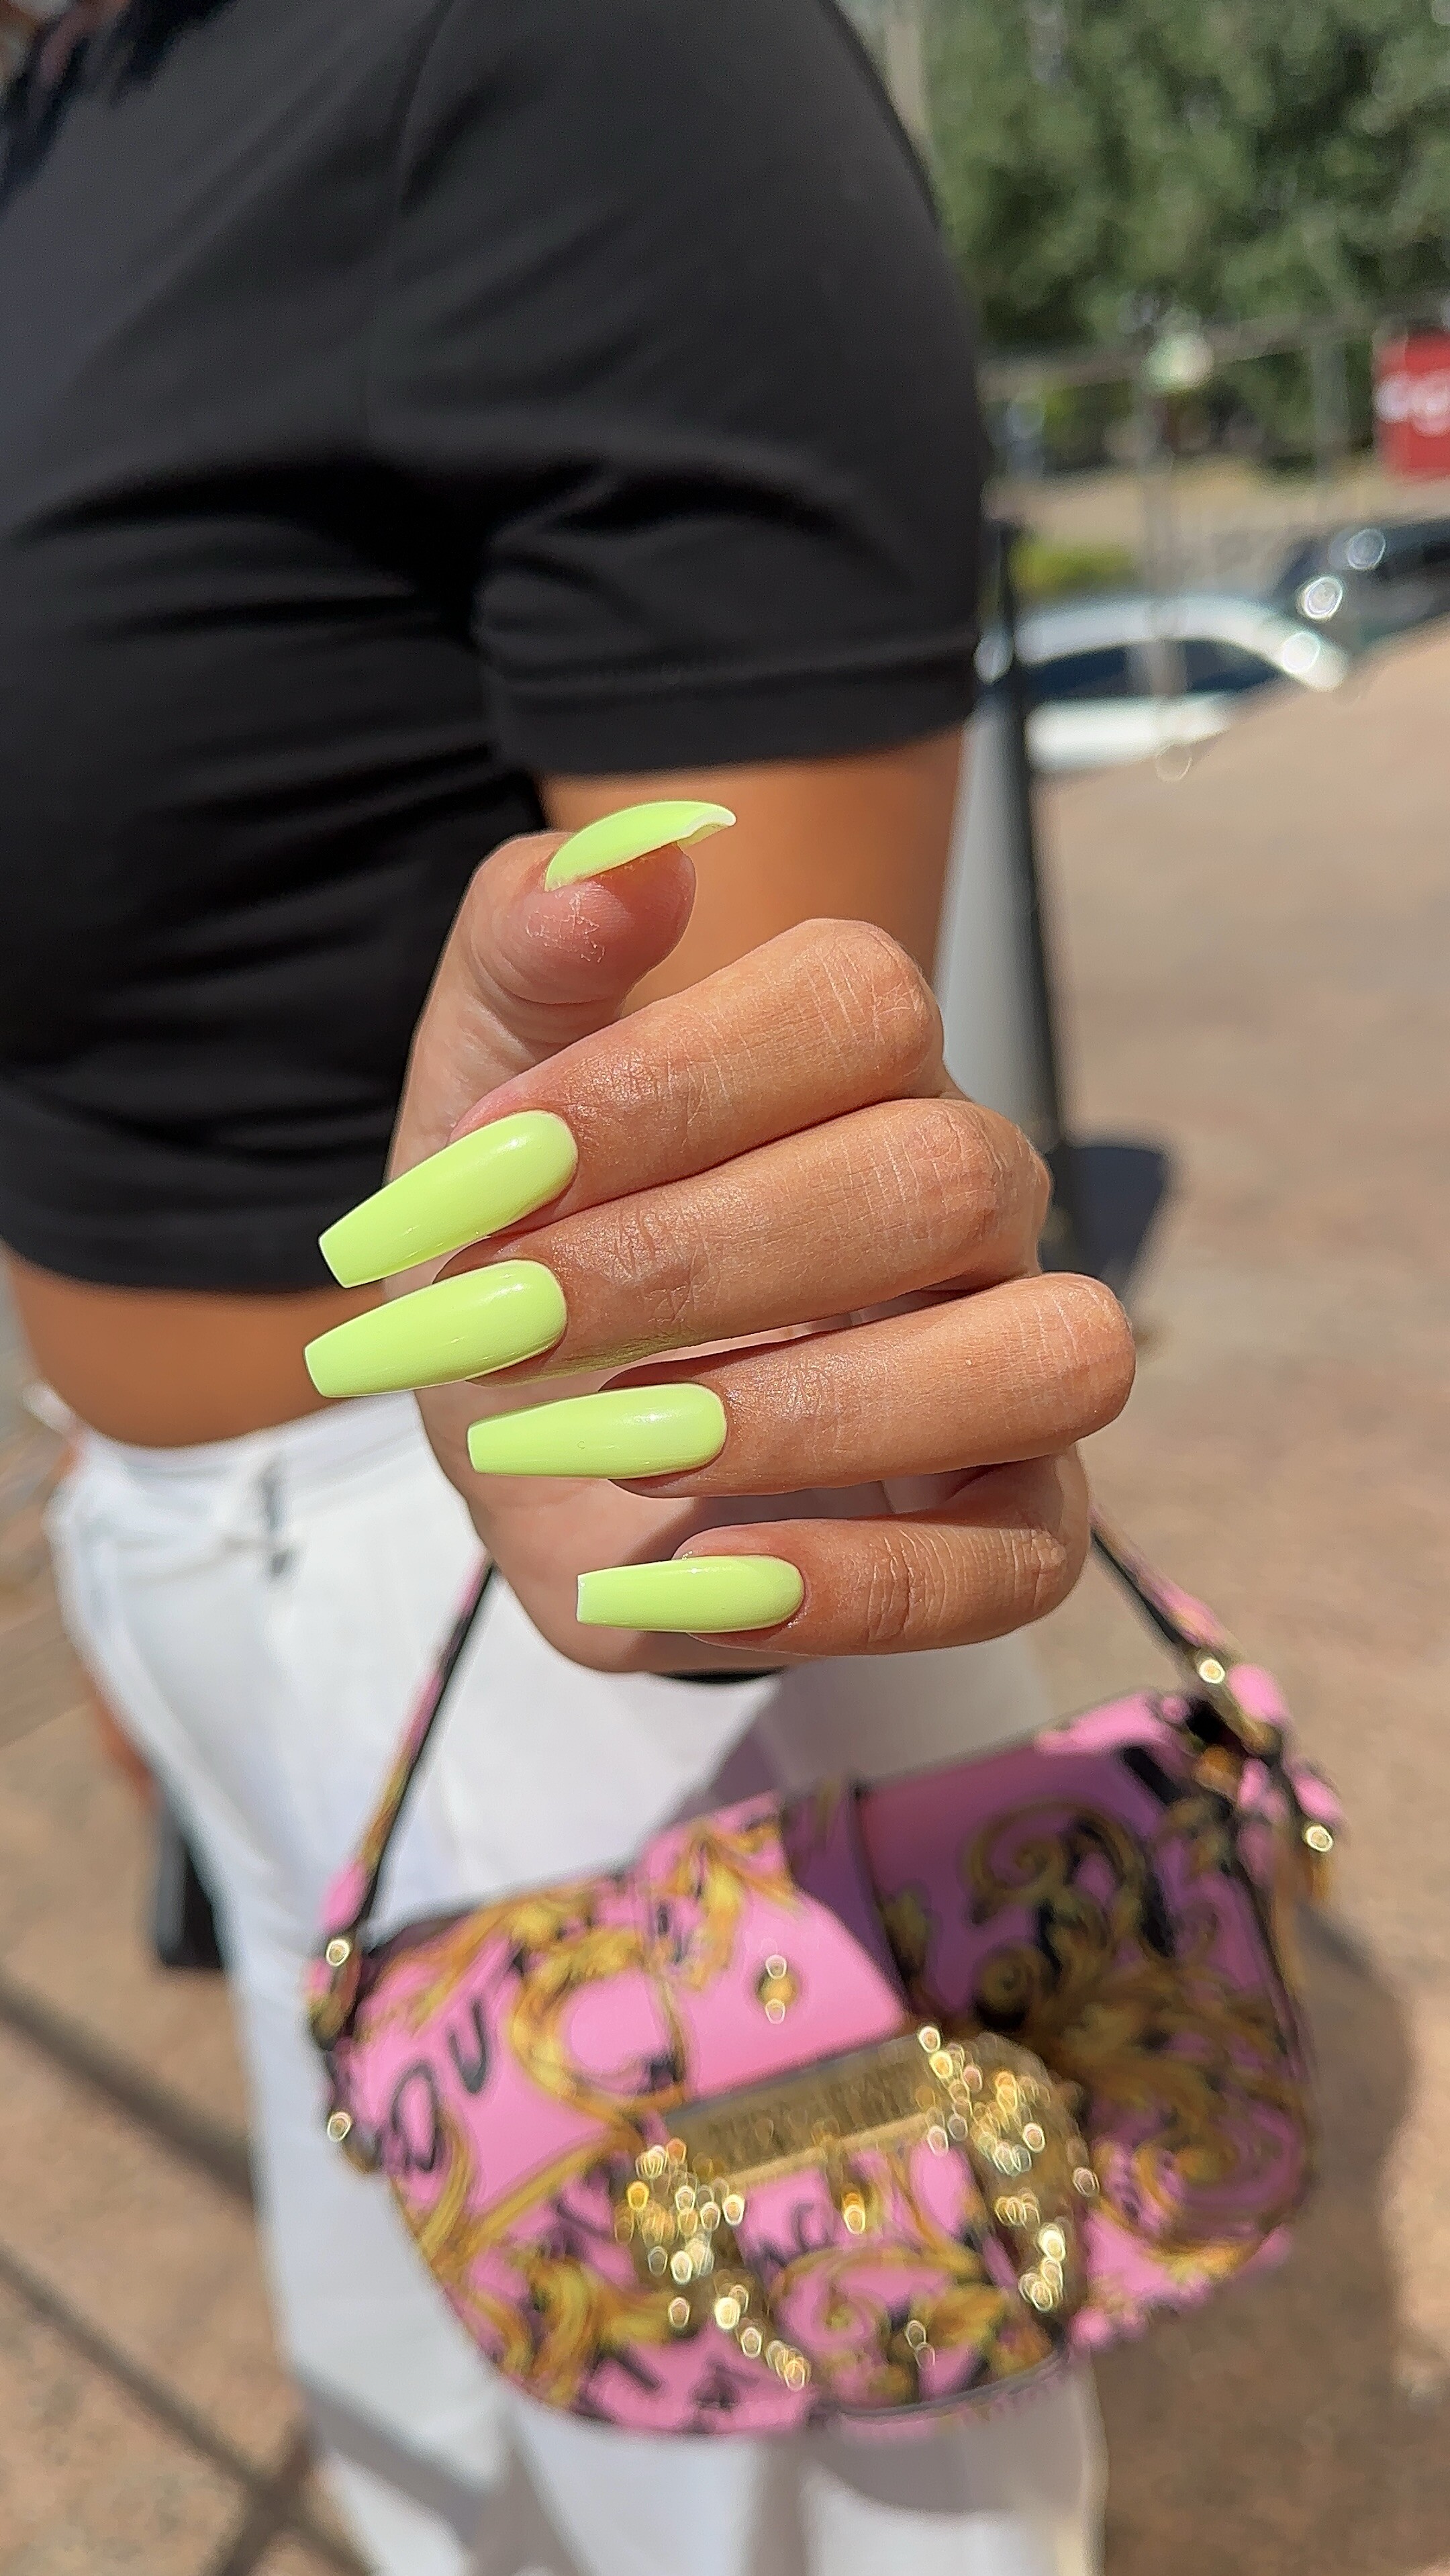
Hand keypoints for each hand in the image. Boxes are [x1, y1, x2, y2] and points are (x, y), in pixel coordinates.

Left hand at [305, 805, 1134, 1672]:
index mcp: (861, 1064)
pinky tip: (684, 1578)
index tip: (481, 1168)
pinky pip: (1020, 1561)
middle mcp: (972, 1200)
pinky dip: (853, 1583)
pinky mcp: (1008, 1530)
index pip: (858, 1002)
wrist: (516, 1442)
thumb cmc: (515, 1245)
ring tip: (614, 1444)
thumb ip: (532, 954)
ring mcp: (1011, 1367)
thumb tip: (635, 849)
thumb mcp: (473, 1094)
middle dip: (693, 1260)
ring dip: (814, 1409)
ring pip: (1051, 1353)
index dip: (668, 1080)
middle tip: (496, 1323)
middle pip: (943, 1176)